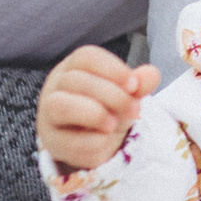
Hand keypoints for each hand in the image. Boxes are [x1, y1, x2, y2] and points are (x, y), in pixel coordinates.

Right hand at [37, 44, 155, 173]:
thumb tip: (152, 74)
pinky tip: (106, 141)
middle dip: (111, 95)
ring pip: (60, 105)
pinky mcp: (53, 143)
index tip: (134, 85)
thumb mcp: (125, 95)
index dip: (112, 68)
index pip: (85, 57)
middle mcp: (55, 88)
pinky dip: (94, 142)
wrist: (89, 142)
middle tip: (135, 110)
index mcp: (73, 68)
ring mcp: (49, 116)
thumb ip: (138, 84)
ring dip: (94, 114)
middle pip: (75, 80)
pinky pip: (68, 141)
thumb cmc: (106, 109)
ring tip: (114, 124)